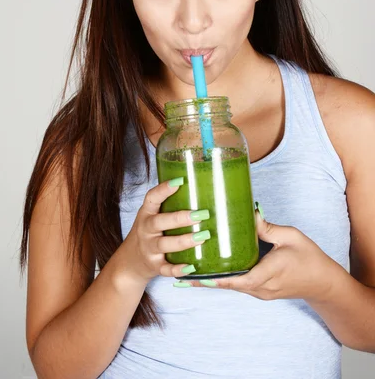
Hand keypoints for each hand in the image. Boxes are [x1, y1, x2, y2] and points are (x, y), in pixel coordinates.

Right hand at [119, 177, 210, 284]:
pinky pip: (165, 269)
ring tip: (203, 236)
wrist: (130, 262)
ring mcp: (149, 249)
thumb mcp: (152, 216)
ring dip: (184, 241)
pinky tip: (191, 266)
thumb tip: (201, 188)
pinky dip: (177, 269)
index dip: (164, 189)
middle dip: (180, 218)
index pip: (152, 198)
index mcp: (146, 214)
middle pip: (159, 222)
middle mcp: (145, 230)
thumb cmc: (149, 233)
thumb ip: (169, 205)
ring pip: (164, 244)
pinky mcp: (154, 266)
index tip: (180, 180)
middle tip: (201, 215)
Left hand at [184, 208, 337, 301]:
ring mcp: (262, 291)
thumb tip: (249, 213)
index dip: (216, 279)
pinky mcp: (262, 290)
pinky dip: (225, 278)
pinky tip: (213, 271)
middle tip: (181, 275)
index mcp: (268, 273)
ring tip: (190, 273)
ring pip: (232, 286)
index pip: (238, 279)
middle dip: (205, 280)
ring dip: (212, 280)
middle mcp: (262, 287)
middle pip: (229, 285)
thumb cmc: (309, 258)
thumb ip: (268, 227)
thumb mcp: (290, 236)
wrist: (324, 282)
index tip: (196, 276)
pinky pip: (240, 284)